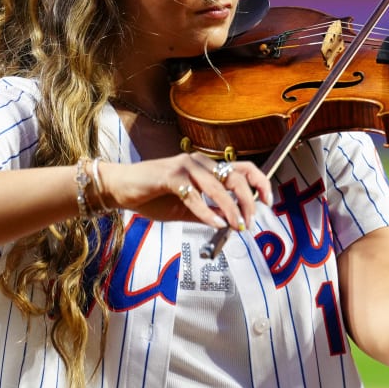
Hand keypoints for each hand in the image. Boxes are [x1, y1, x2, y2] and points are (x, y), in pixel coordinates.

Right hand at [97, 153, 272, 230]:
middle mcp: (198, 162)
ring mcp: (184, 167)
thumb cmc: (152, 196)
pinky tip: (214, 223)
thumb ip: (208, 212)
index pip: (242, 168)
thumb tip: (229, 225)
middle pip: (235, 177)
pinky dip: (206, 211)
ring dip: (231, 208)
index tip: (267, 202)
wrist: (120, 188)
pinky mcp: (168, 177)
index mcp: (206, 166)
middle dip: (248, 201)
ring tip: (236, 225)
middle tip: (249, 222)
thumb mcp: (186, 207)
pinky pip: (194, 195)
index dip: (260, 182)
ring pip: (218, 186)